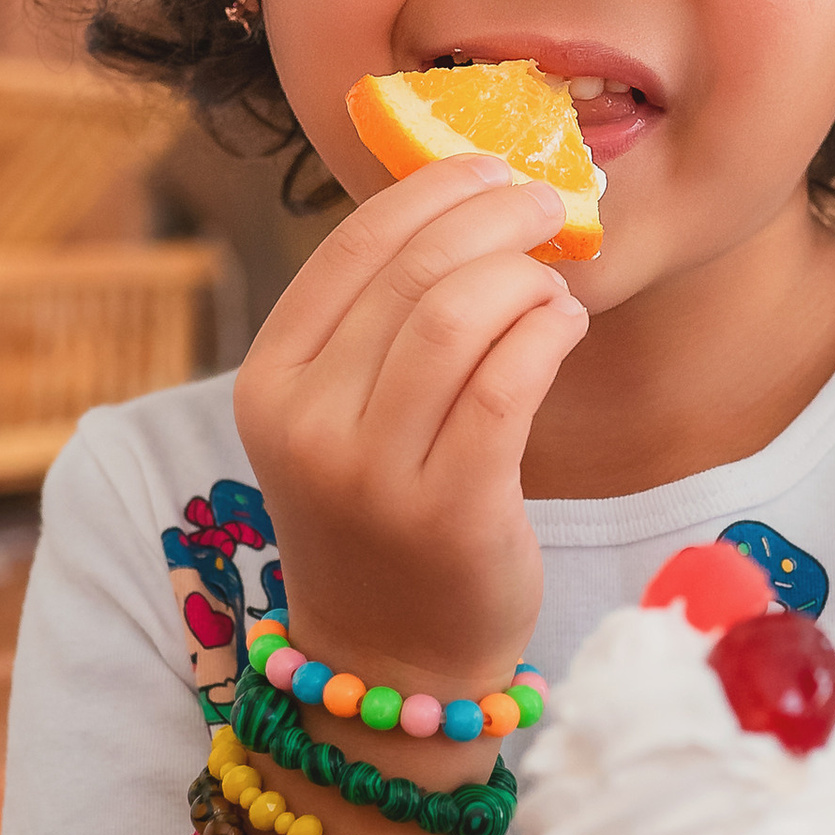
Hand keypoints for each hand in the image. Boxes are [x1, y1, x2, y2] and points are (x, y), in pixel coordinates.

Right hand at [236, 156, 586, 693]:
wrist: (390, 664)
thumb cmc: (381, 519)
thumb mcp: (339, 418)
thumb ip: (376, 324)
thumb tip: (464, 201)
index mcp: (270, 383)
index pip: (351, 248)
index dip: (432, 190)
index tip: (491, 169)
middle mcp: (307, 425)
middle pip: (414, 271)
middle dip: (495, 218)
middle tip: (548, 206)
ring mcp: (373, 474)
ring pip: (460, 315)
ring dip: (526, 277)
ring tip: (554, 284)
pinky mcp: (450, 511)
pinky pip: (509, 381)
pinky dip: (549, 331)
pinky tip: (564, 325)